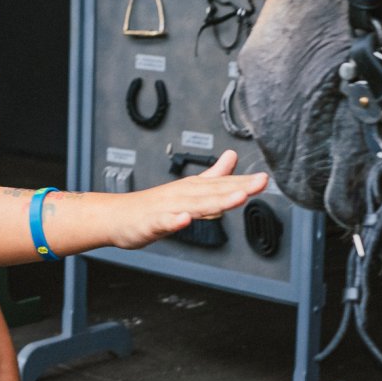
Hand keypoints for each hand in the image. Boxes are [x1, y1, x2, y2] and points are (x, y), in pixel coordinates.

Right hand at [108, 151, 266, 249]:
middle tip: (260, 183)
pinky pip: (164, 222)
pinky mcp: (151, 223)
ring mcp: (166, 208)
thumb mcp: (188, 189)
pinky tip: (185, 220)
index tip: (265, 179)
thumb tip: (233, 157)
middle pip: (213, 192)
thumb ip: (212, 175)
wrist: (117, 215)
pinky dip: (175, 221)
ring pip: (194, 205)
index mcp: (192, 189)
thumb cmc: (153, 205)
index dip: (244, 182)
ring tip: (237, 198)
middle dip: (238, 188)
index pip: (222, 185)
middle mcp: (182, 195)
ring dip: (215, 201)